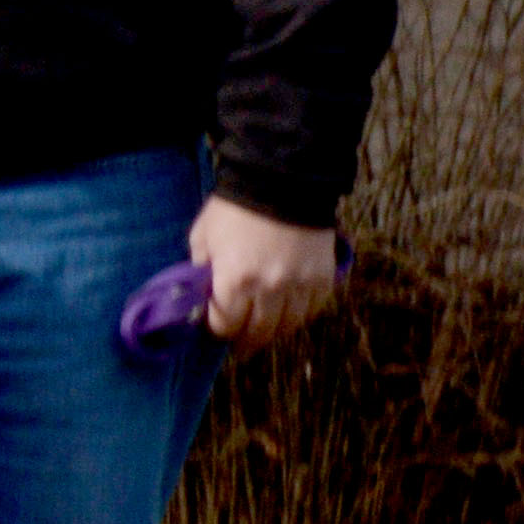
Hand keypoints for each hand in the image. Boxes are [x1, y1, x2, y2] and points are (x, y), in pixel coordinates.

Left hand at [191, 194, 345, 346]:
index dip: (217, 329)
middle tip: (239, 344)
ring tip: (264, 331)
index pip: (225, 325)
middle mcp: (269, 290)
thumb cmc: (235, 208)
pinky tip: (288, 312)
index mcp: (235, 281)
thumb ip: (201, 270)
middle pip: (258, 333)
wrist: (282, 180)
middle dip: (245, 341)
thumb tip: (202, 294)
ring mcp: (300, 285)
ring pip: (288, 327)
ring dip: (273, 332)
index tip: (215, 325)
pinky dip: (299, 315)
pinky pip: (312, 310)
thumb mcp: (203, 237)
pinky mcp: (322, 278)